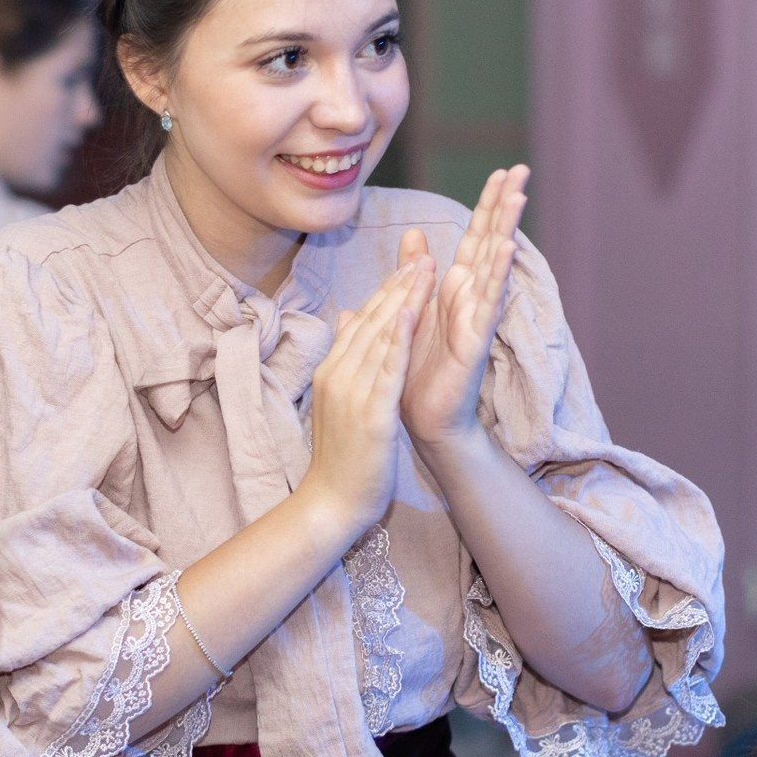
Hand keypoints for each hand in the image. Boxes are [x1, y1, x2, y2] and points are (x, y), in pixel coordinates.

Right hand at [296, 255, 425, 541]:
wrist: (331, 503)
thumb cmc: (341, 457)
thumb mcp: (340, 402)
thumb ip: (346, 361)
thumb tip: (346, 319)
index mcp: (334, 369)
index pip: (363, 320)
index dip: (388, 290)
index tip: (411, 263)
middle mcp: (339, 373)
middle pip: (372, 320)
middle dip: (400, 285)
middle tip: (424, 253)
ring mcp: (352, 392)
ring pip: (380, 336)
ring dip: (403, 299)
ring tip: (425, 269)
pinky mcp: (370, 414)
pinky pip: (386, 369)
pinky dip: (398, 339)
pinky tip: (412, 313)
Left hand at [400, 166, 528, 448]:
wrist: (423, 419)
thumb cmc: (420, 368)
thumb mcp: (412, 308)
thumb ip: (412, 271)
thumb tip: (413, 233)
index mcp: (455, 289)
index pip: (475, 238)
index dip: (488, 205)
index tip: (503, 171)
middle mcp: (471, 298)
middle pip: (490, 241)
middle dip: (503, 205)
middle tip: (521, 169)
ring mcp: (476, 318)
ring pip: (494, 266)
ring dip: (506, 230)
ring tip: (519, 197)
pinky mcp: (474, 341)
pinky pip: (488, 304)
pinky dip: (498, 276)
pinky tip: (507, 250)